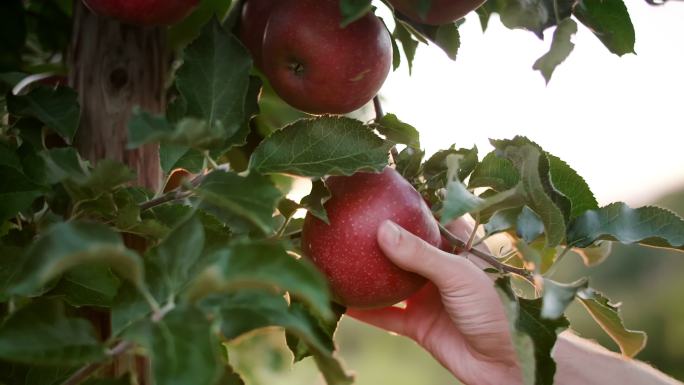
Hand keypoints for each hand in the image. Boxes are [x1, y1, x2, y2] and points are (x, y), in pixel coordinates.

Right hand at [347, 219, 521, 384]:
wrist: (492, 366)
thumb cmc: (487, 312)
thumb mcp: (457, 276)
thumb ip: (420, 254)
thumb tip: (382, 229)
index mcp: (456, 249)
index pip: (432, 217)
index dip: (411, 202)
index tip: (383, 189)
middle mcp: (438, 269)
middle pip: (404, 247)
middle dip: (380, 236)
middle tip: (351, 219)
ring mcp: (424, 296)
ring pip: (389, 280)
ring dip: (367, 274)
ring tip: (338, 258)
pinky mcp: (414, 322)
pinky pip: (383, 314)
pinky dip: (363, 310)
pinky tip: (340, 301)